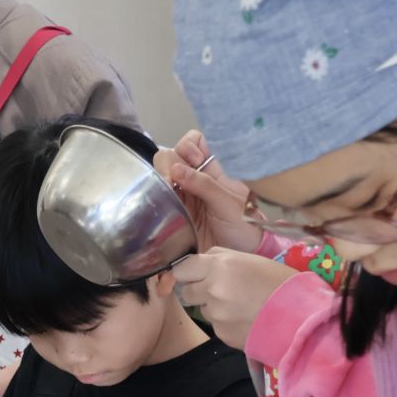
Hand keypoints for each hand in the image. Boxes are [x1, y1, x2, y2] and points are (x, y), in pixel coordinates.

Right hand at [153, 130, 263, 253]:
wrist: (241, 255)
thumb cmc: (244, 226)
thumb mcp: (229, 202)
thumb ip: (204, 184)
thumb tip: (175, 169)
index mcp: (211, 170)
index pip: (193, 142)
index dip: (188, 146)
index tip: (192, 161)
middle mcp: (193, 180)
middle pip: (170, 157)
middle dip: (167, 164)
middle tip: (171, 182)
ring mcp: (181, 198)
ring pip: (159, 178)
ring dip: (158, 182)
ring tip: (166, 196)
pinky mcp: (172, 217)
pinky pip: (156, 204)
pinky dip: (152, 202)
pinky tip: (159, 209)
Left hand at [171, 248, 300, 349]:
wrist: (300, 314)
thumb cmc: (278, 281)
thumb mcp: (249, 259)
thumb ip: (220, 258)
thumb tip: (198, 263)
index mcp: (219, 266)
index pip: (182, 269)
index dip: (185, 272)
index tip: (191, 275)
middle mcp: (213, 290)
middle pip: (187, 292)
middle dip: (199, 290)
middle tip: (222, 290)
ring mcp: (216, 314)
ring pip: (202, 309)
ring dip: (214, 307)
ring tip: (240, 304)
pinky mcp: (221, 334)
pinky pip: (215, 325)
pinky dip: (225, 322)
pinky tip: (245, 318)